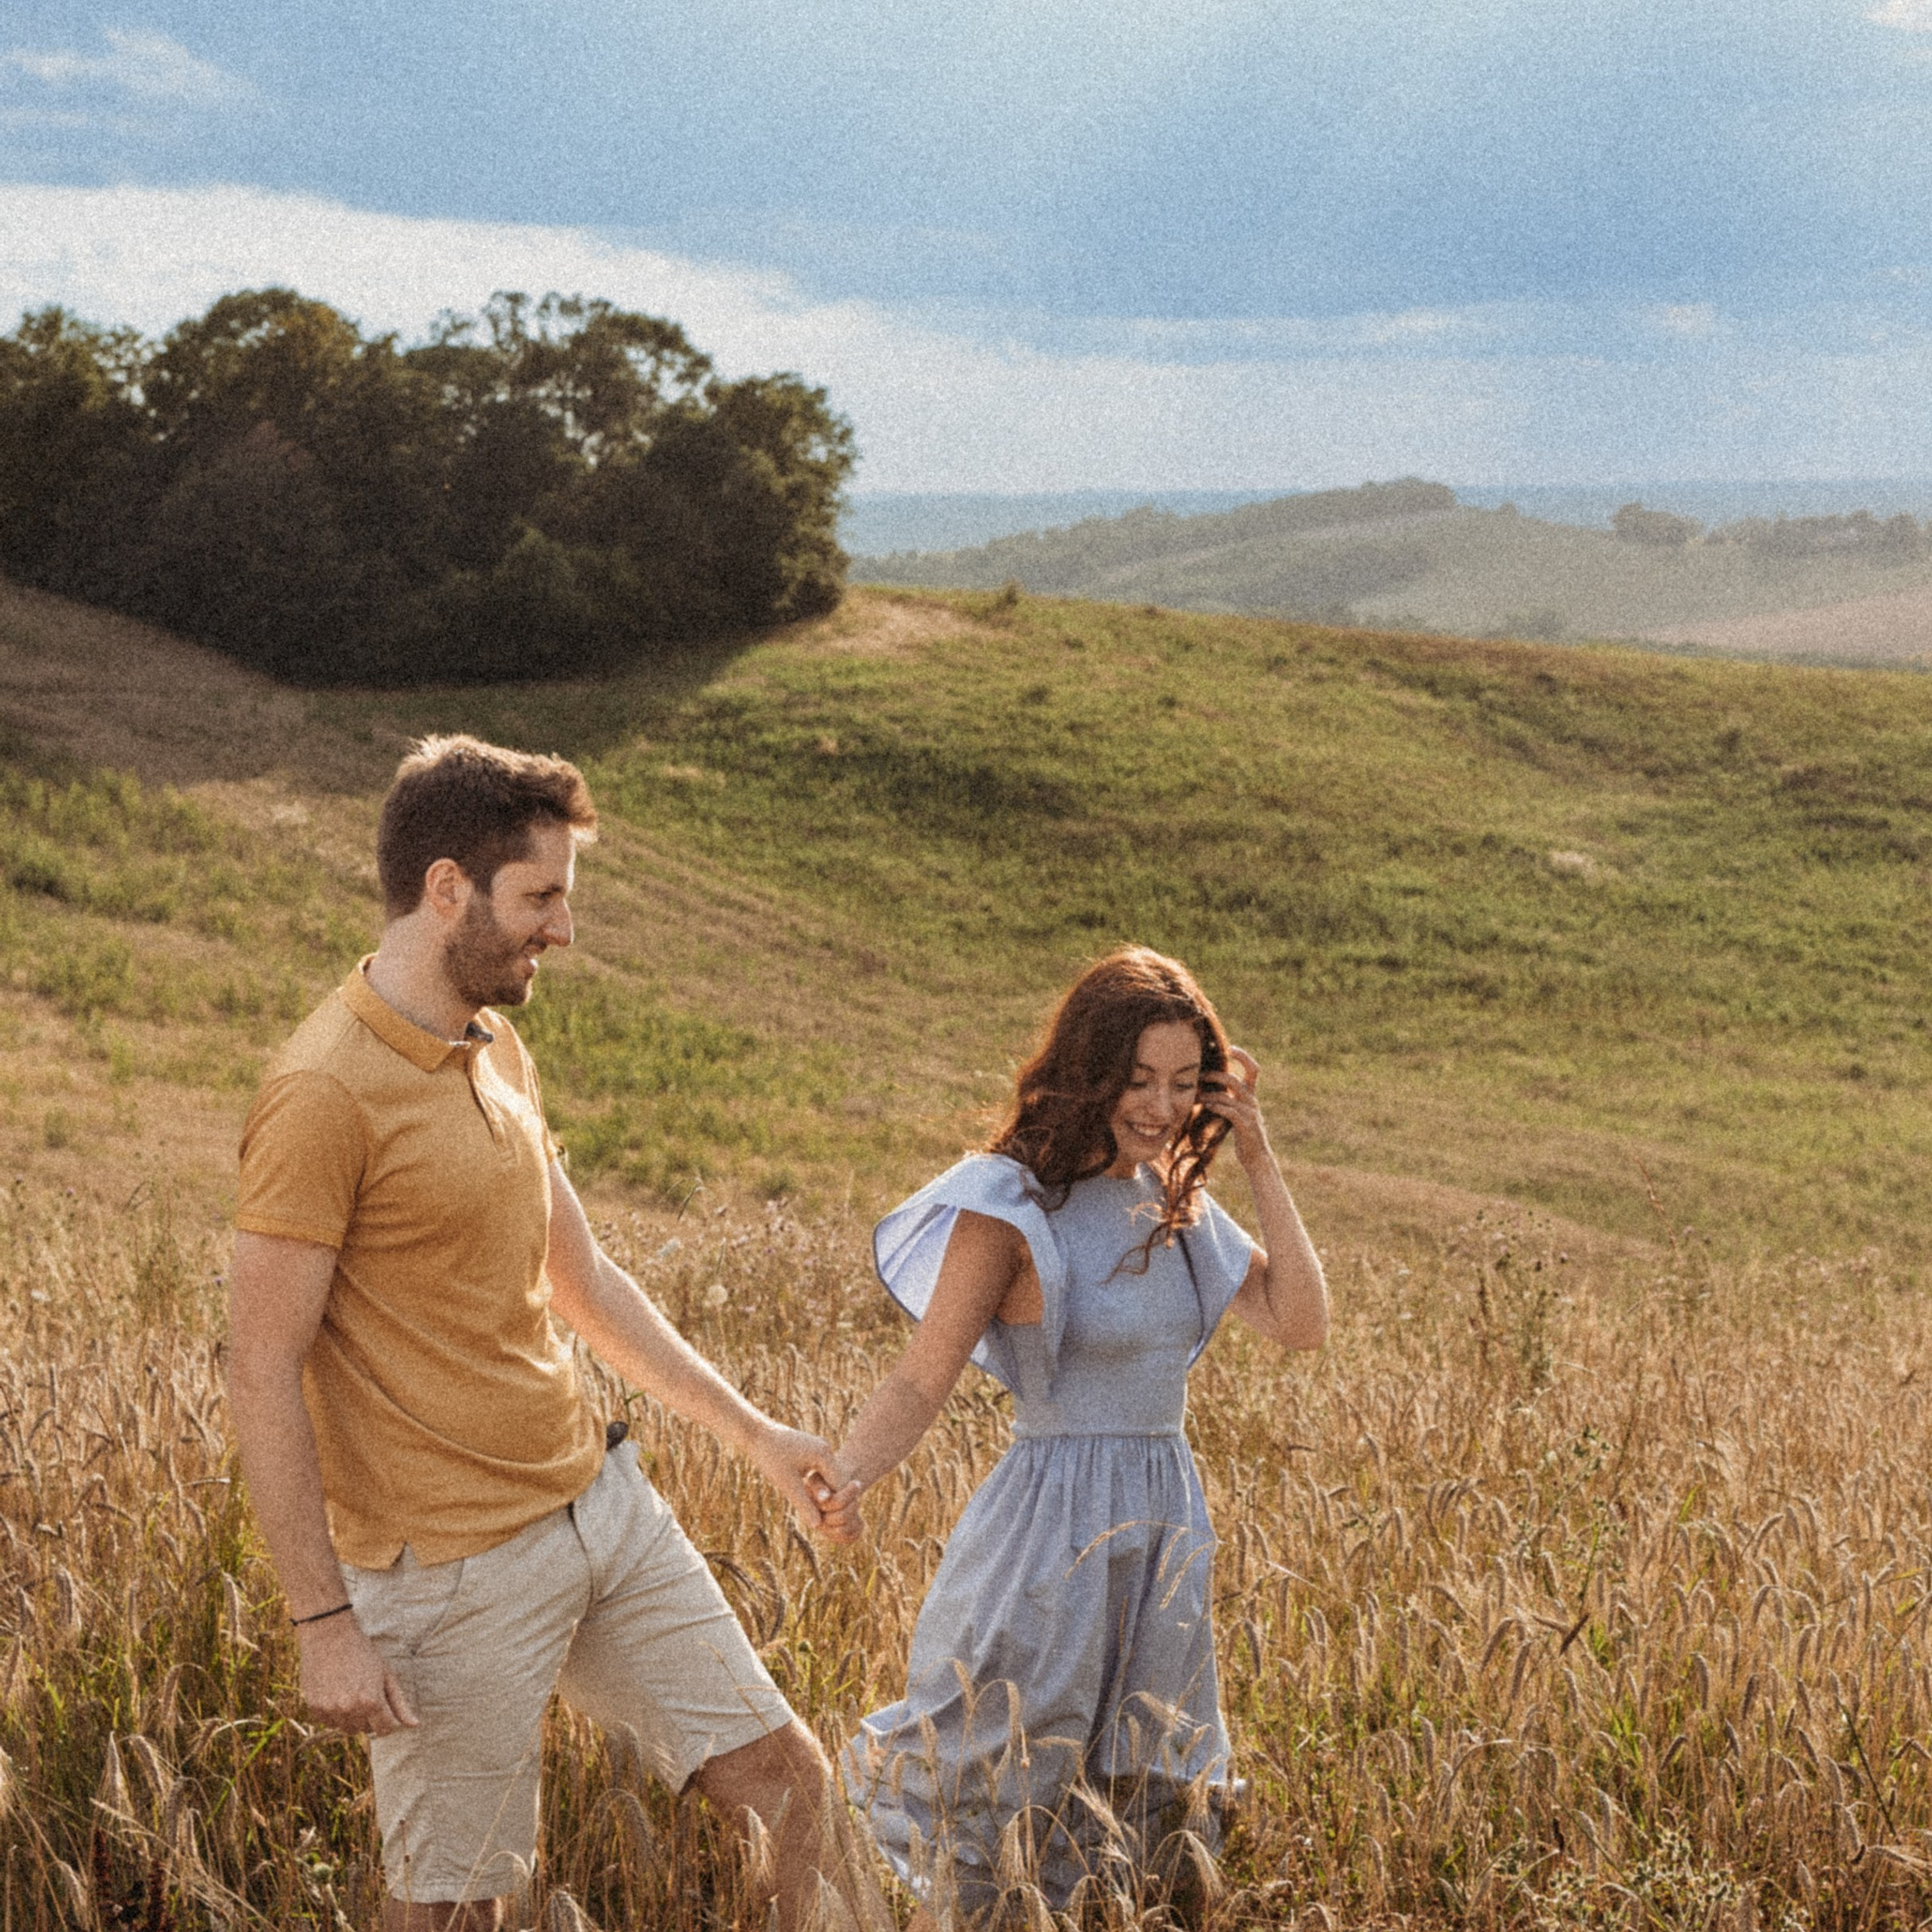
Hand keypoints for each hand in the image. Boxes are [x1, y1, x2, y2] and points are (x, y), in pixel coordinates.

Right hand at [298, 1614, 418, 1736]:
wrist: (330, 1636)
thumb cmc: (363, 1652)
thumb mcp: (386, 1675)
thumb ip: (400, 1703)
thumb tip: (414, 1725)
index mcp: (371, 1701)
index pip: (385, 1729)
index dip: (387, 1719)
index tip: (384, 1707)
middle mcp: (350, 1709)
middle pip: (365, 1730)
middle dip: (369, 1716)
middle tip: (365, 1691)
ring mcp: (331, 1710)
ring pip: (346, 1728)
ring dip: (351, 1716)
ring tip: (351, 1691)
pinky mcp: (315, 1708)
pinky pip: (328, 1723)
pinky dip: (334, 1714)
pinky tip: (336, 1693)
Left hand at [750, 1422, 863, 1537]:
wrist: (756, 1433)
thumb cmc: (769, 1457)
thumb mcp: (787, 1483)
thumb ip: (804, 1504)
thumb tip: (818, 1525)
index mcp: (824, 1454)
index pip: (840, 1485)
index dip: (834, 1504)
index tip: (824, 1519)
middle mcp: (826, 1448)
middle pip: (837, 1481)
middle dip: (831, 1499)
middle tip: (818, 1516)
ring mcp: (820, 1448)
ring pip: (829, 1477)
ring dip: (824, 1492)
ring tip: (813, 1508)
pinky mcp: (813, 1450)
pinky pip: (822, 1471)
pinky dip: (818, 1484)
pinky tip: (808, 1495)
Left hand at [1203, 1044, 1269, 1161]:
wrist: (1256, 1157)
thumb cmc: (1244, 1133)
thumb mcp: (1239, 1112)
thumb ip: (1231, 1098)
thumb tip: (1211, 1086)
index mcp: (1251, 1095)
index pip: (1253, 1069)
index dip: (1243, 1056)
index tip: (1229, 1048)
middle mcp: (1252, 1101)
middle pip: (1234, 1079)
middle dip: (1215, 1075)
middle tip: (1199, 1075)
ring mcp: (1250, 1113)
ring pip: (1228, 1096)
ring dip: (1209, 1094)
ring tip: (1196, 1094)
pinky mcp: (1245, 1126)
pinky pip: (1229, 1111)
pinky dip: (1217, 1106)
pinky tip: (1207, 1105)